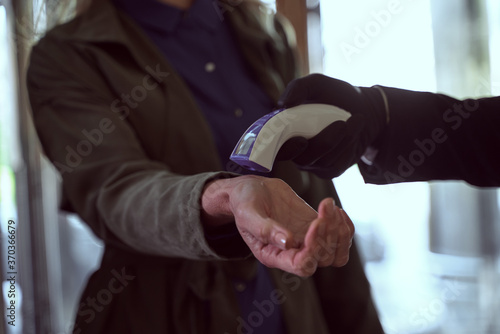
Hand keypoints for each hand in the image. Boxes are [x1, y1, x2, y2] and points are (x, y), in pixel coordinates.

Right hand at [201, 175, 354, 276]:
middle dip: (329, 233)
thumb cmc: (243, 202)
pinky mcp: (314, 228)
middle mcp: (292, 252)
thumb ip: (263, 229)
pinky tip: (333, 208)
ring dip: (340, 231)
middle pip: (323, 258)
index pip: (302, 265)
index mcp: (273, 255)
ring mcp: (306, 240)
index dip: (314, 248)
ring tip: (329, 207)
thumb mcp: (247, 213)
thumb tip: (287, 242)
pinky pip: (339, 238)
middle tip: (324, 208)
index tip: (315, 222)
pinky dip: (344, 225)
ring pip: (336, 253)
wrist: (250, 190)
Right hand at [277, 73, 388, 177]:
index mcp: (284, 132)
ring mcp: (313, 163)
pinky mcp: (330, 169)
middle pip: (302, 159)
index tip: (302, 140)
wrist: (362, 107)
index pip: (274, 150)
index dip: (286, 149)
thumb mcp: (316, 84)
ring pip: (323, 161)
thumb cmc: (334, 94)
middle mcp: (295, 151)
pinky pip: (336, 165)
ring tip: (357, 119)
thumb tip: (282, 104)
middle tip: (342, 124)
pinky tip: (356, 131)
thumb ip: (297, 88)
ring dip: (343, 141)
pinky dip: (349, 147)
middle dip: (324, 143)